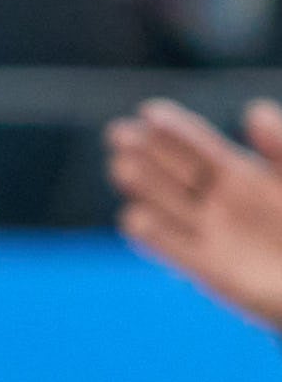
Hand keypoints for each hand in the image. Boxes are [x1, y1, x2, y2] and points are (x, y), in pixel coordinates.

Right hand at [108, 97, 281, 328]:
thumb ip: (279, 145)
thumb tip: (252, 111)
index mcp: (243, 176)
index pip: (198, 148)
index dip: (175, 130)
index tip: (148, 111)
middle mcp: (220, 203)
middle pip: (174, 174)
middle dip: (145, 153)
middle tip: (116, 132)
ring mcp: (211, 235)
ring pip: (168, 207)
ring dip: (144, 188)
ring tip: (120, 166)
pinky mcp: (210, 270)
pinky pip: (176, 250)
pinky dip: (155, 237)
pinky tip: (134, 219)